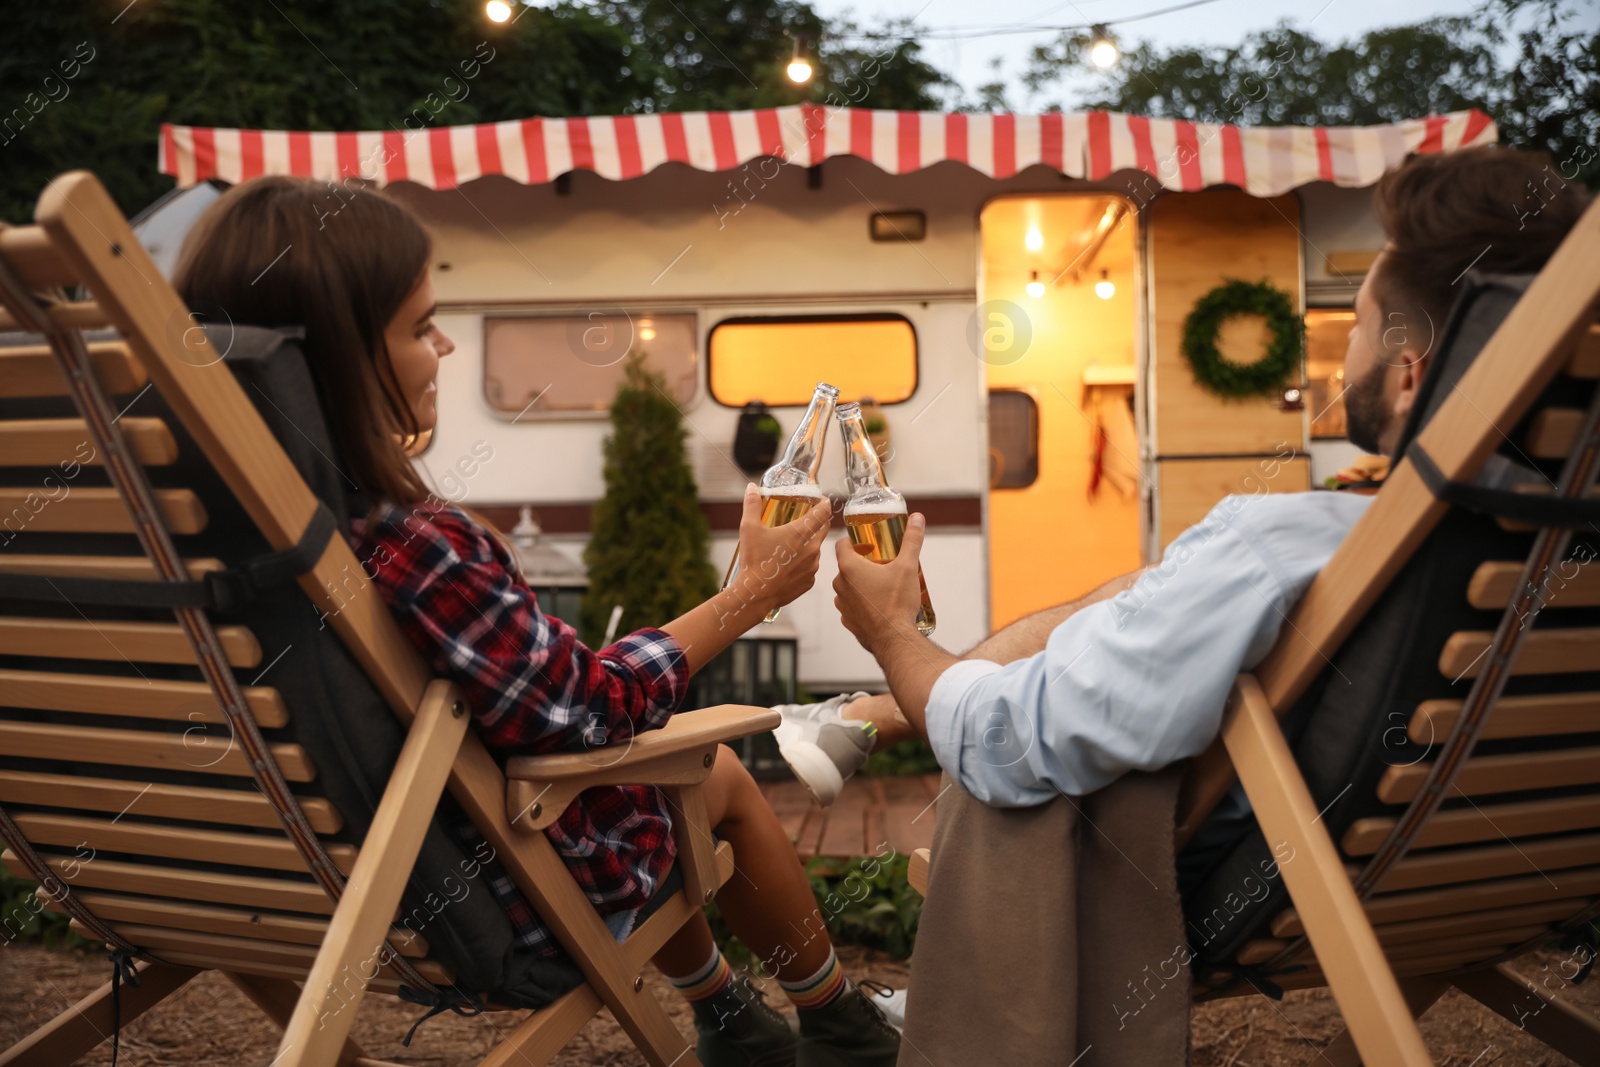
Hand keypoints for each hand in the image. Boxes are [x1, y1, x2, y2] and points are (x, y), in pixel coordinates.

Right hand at [730, 484, 830, 614]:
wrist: (755, 594)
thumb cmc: (753, 561)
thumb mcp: (749, 528)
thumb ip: (752, 505)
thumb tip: (751, 487)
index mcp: (801, 532)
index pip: (823, 512)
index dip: (824, 503)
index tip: (821, 500)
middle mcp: (813, 548)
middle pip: (823, 529)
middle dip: (817, 522)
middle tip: (804, 519)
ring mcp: (813, 566)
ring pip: (815, 549)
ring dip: (807, 545)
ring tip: (789, 546)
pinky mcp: (809, 581)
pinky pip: (810, 567)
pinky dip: (802, 563)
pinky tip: (786, 566)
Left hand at [833, 512, 925, 656]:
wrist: (894, 639)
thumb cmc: (897, 602)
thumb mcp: (908, 566)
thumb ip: (911, 540)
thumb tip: (918, 518)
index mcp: (849, 567)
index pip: (841, 544)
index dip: (854, 541)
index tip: (868, 543)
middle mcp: (839, 585)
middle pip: (846, 566)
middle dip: (862, 563)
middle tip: (881, 563)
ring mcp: (842, 604)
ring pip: (848, 587)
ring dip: (860, 584)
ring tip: (881, 585)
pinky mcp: (848, 621)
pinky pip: (852, 605)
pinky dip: (862, 603)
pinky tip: (878, 604)